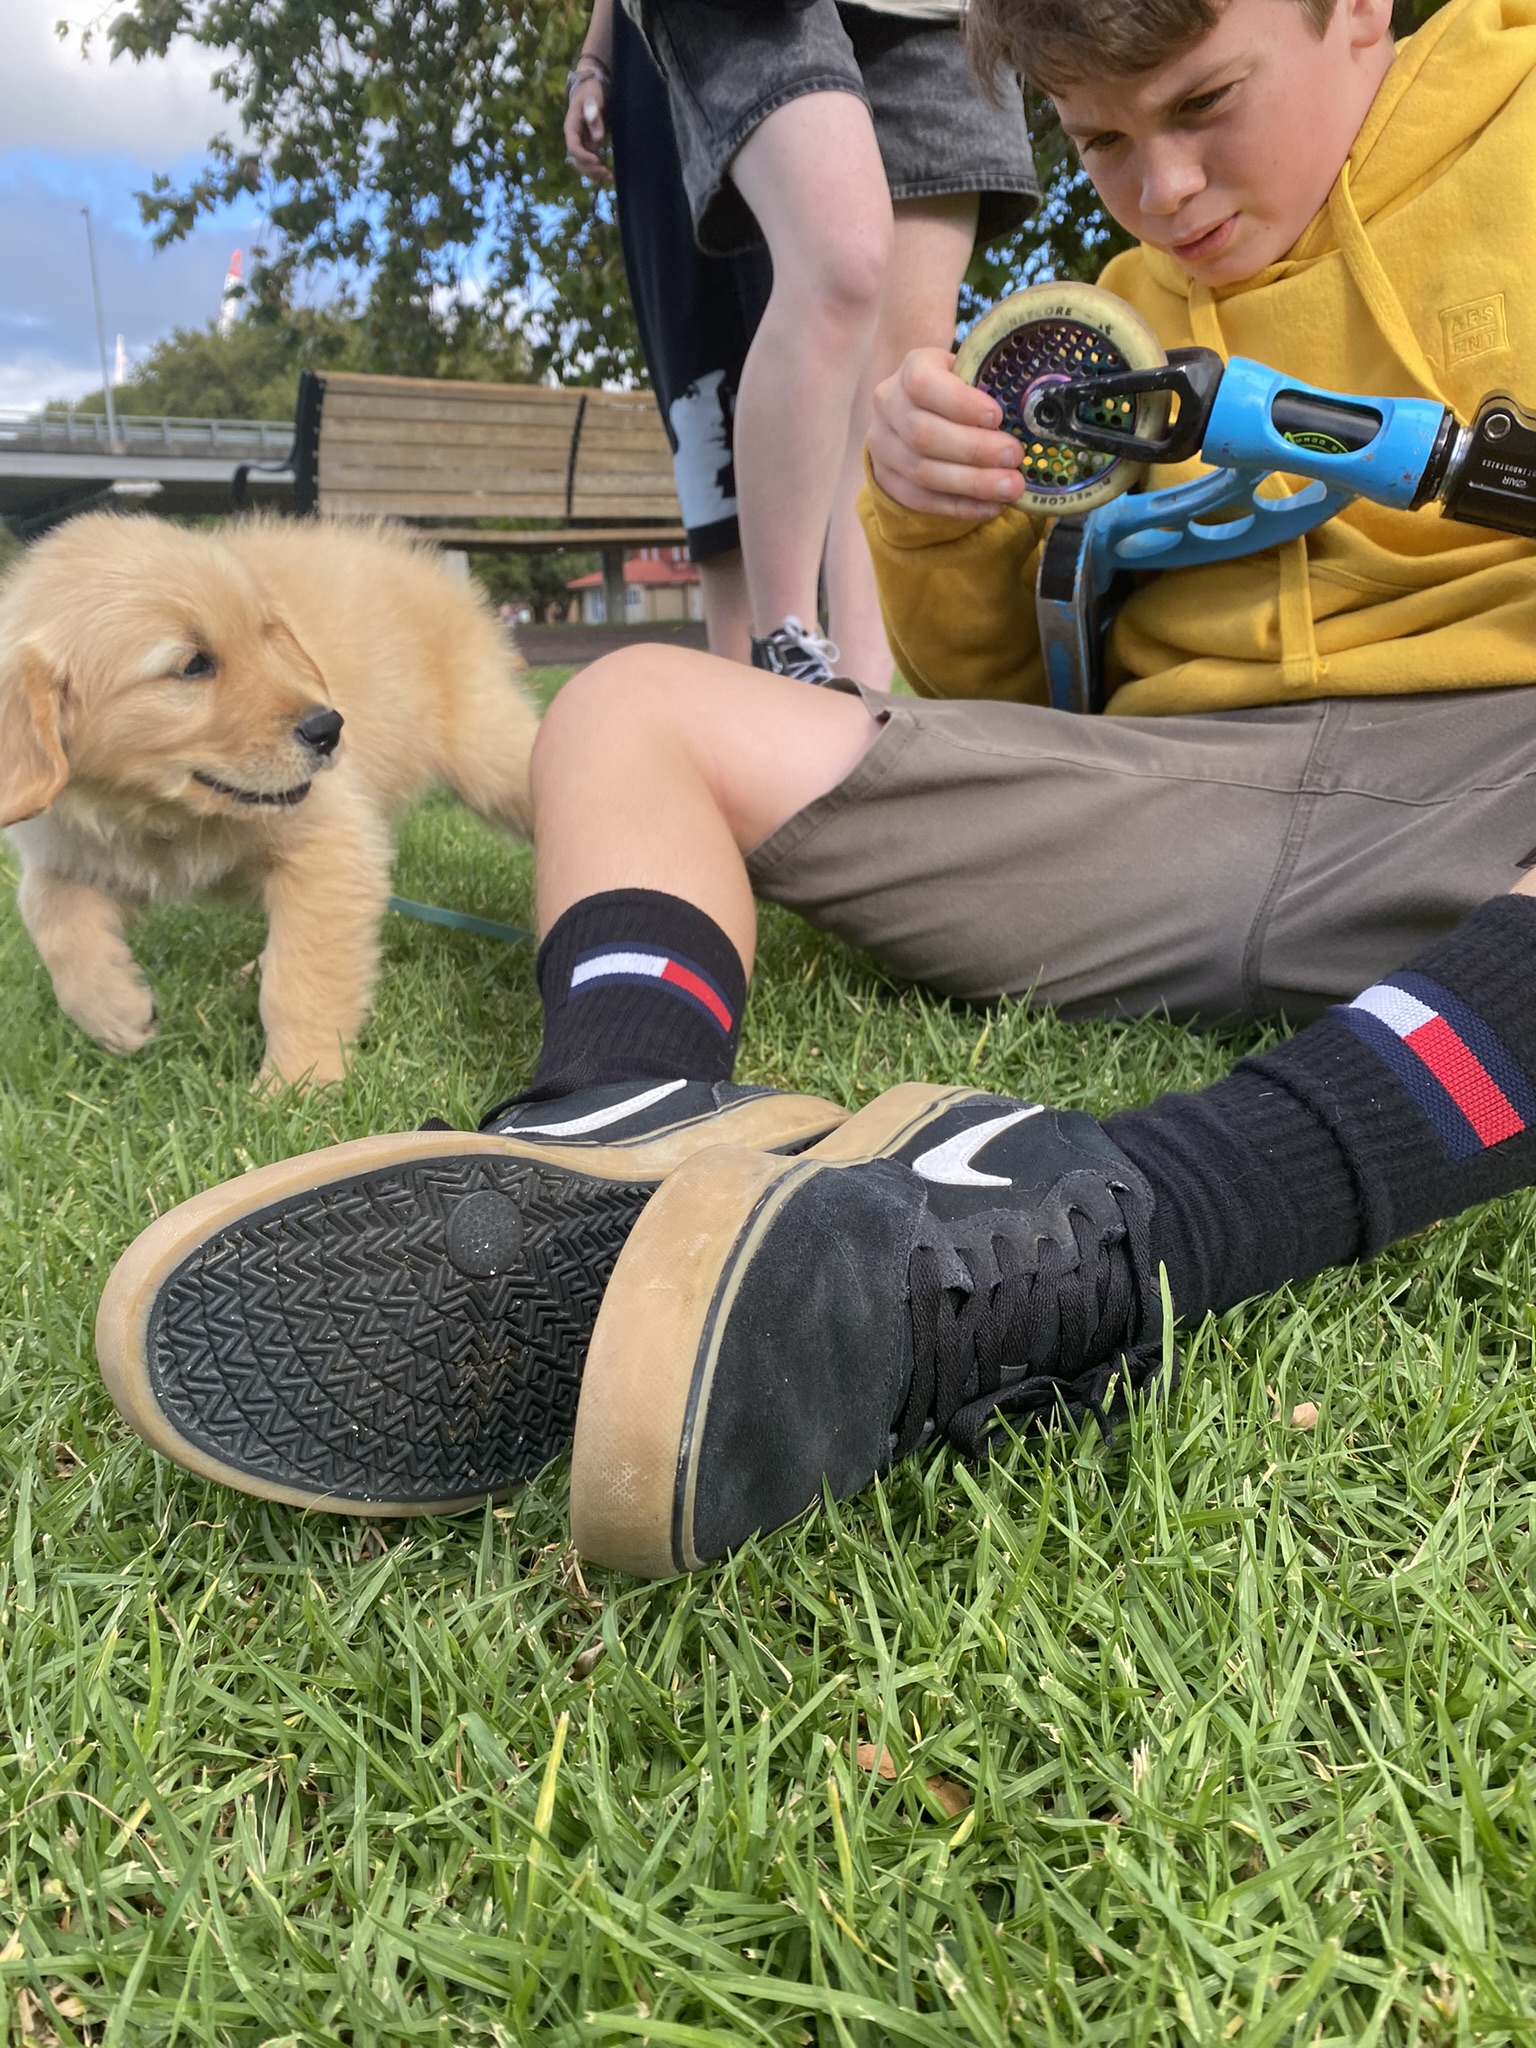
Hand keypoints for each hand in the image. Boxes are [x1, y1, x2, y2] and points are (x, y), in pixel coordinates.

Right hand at [564, 73, 610, 180]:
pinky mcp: (589, 145)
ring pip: (583, 164)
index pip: (573, 147)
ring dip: (594, 174)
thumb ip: (593, 115)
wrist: (590, 87)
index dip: (584, 156)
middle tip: (606, 173)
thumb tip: (598, 138)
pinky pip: (590, 162)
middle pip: (577, 160)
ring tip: (609, 178)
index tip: (597, 161)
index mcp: (571, 127)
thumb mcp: (593, 98)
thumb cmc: (591, 90)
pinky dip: (598, 170)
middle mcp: (574, 138)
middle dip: (590, 169)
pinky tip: (608, 175)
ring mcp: (581, 143)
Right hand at [868, 348, 1025, 519]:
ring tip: (1010, 487)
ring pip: (922, 471)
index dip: (959, 403)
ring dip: (971, 483)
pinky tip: (990, 507)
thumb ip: (991, 384)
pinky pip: (920, 499)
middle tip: (1014, 457)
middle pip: (923, 434)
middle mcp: (889, 405)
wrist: (918, 411)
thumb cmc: (958, 389)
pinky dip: (959, 506)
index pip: (923, 384)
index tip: (997, 416)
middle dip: (974, 450)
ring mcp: (883, 445)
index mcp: (912, 368)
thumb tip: (1035, 411)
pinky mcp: (886, 478)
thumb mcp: (971, 373)